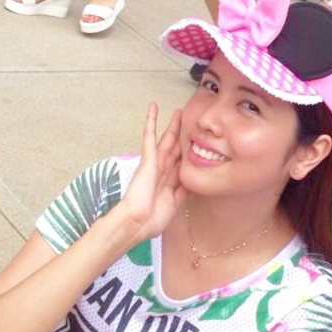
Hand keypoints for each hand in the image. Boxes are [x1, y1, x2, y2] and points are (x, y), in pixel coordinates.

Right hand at [117, 104, 185, 240]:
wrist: (137, 223)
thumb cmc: (152, 219)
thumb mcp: (174, 203)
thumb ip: (183, 190)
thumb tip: (192, 178)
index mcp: (168, 181)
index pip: (180, 162)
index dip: (187, 151)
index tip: (195, 142)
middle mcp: (163, 169)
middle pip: (175, 147)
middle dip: (181, 134)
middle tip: (187, 120)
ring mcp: (155, 163)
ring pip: (165, 139)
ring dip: (171, 125)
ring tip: (177, 111)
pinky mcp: (148, 158)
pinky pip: (150, 136)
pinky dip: (151, 122)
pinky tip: (153, 108)